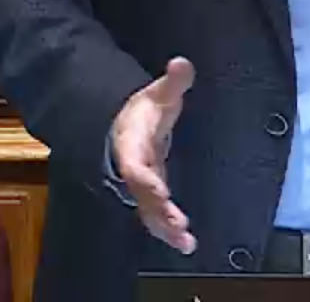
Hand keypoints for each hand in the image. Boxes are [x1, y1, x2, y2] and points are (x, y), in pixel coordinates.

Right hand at [111, 56, 196, 253]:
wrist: (123, 125)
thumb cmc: (143, 110)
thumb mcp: (158, 93)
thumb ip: (173, 82)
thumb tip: (182, 63)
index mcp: (131, 144)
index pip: (134, 165)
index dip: (145, 180)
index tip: (161, 192)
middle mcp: (133, 170)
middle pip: (141, 195)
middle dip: (158, 211)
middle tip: (178, 224)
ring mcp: (141, 185)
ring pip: (148, 212)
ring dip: (165, 228)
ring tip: (185, 243)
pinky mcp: (150, 195)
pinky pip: (156, 217)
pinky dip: (169, 231)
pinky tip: (186, 245)